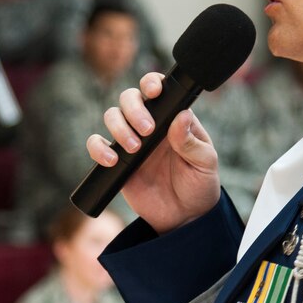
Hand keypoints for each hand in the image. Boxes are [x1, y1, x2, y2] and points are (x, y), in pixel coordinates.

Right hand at [87, 72, 220, 233]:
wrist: (184, 219)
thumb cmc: (199, 186)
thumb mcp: (205, 164)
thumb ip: (192, 142)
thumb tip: (182, 116)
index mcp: (172, 118)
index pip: (158, 90)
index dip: (151, 83)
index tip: (153, 92)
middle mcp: (150, 125)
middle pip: (129, 98)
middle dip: (133, 108)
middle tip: (146, 130)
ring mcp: (131, 141)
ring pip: (112, 116)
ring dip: (119, 127)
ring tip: (134, 149)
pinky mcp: (116, 162)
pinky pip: (97, 145)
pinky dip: (98, 148)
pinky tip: (112, 160)